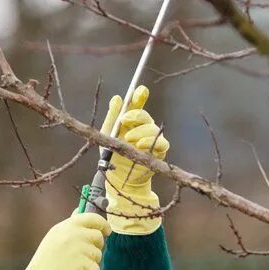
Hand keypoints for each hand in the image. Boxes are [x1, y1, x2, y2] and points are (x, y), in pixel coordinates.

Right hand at [0, 213, 109, 269]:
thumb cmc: (46, 263)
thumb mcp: (54, 238)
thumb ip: (69, 226)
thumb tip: (78, 211)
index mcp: (67, 226)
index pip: (92, 218)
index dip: (102, 224)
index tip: (106, 231)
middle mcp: (74, 235)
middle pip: (98, 237)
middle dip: (96, 246)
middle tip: (84, 256)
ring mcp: (80, 249)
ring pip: (98, 254)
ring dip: (91, 262)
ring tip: (74, 267)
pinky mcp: (85, 265)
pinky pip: (96, 269)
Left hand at [101, 85, 169, 234]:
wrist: (117, 178)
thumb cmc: (112, 154)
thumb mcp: (107, 134)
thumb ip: (112, 117)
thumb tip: (117, 98)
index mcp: (130, 120)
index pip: (138, 104)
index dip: (140, 96)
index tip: (139, 91)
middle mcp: (143, 127)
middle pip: (145, 115)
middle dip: (136, 115)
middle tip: (125, 119)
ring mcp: (152, 139)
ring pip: (152, 128)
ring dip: (141, 131)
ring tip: (129, 138)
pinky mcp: (158, 152)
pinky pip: (161, 143)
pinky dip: (151, 142)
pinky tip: (141, 145)